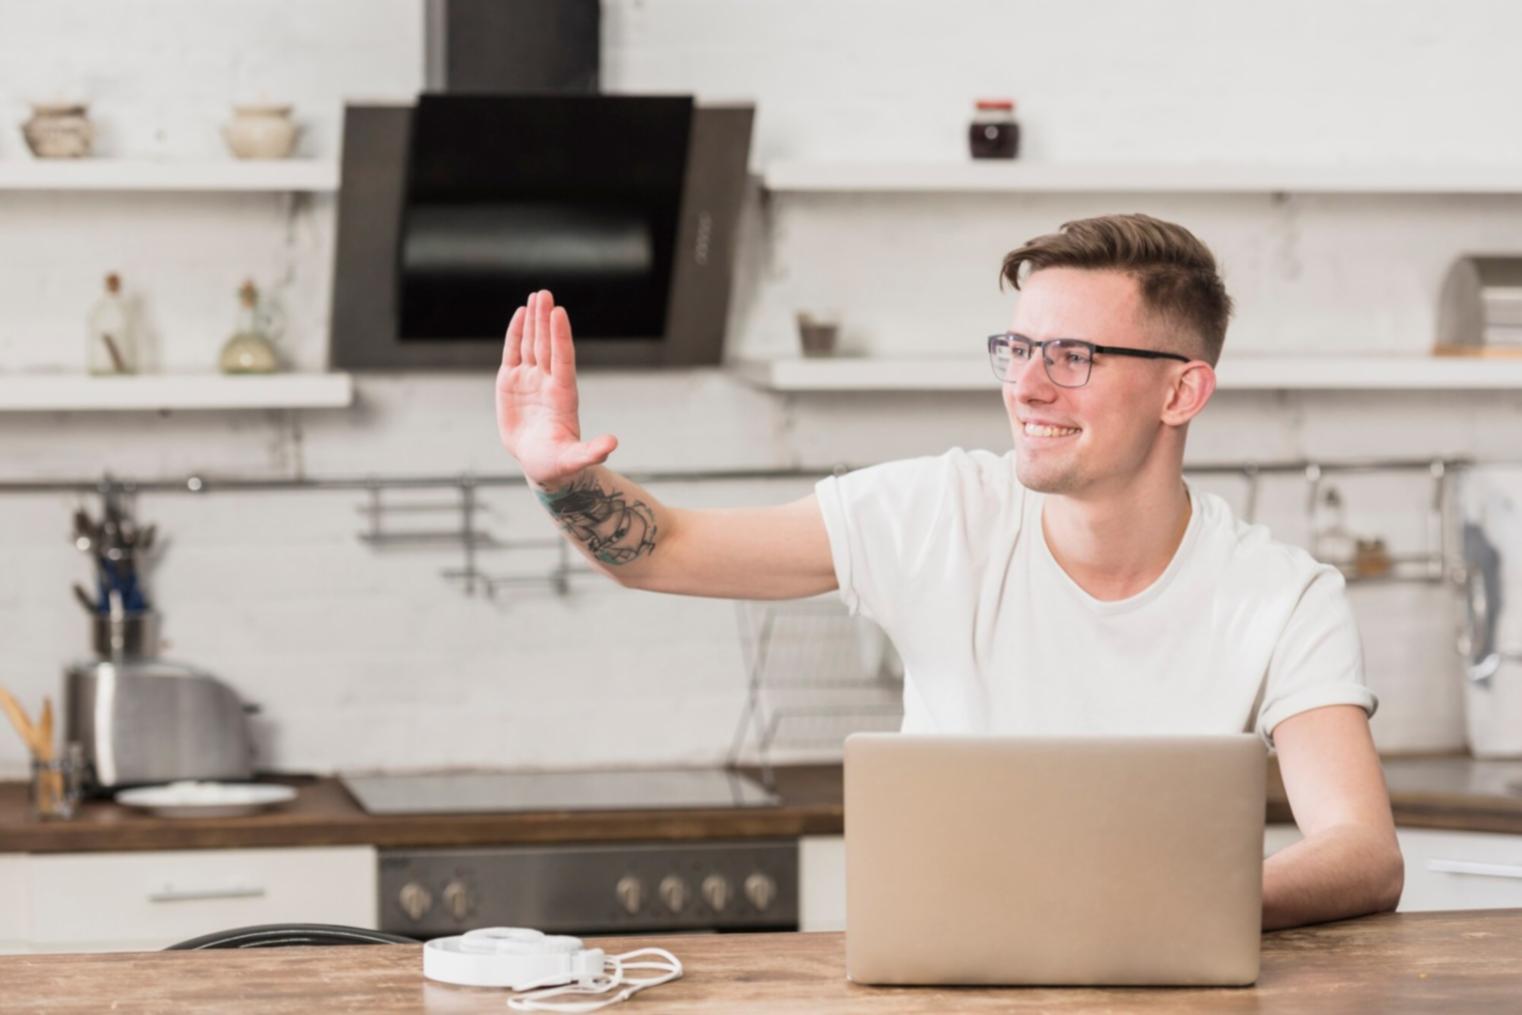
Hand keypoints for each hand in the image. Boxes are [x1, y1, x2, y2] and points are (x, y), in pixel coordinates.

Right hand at [495, 290, 617, 488]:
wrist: (540, 463)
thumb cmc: (559, 463)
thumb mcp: (575, 460)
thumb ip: (592, 452)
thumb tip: (612, 444)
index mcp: (564, 395)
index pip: (562, 359)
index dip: (560, 337)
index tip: (559, 313)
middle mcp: (548, 382)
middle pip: (547, 345)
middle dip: (545, 320)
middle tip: (545, 293)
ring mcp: (530, 380)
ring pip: (531, 344)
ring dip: (534, 320)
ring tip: (536, 296)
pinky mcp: (511, 383)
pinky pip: (513, 353)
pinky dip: (516, 334)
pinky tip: (521, 313)